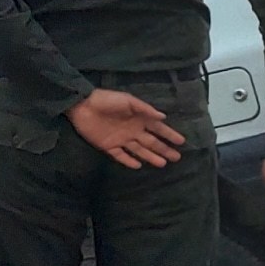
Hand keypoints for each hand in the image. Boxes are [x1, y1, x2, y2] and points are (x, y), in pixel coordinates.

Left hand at [65, 89, 185, 167]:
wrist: (82, 105)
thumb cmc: (107, 100)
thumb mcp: (128, 100)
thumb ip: (144, 109)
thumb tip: (163, 117)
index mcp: (139, 119)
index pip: (158, 129)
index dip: (169, 135)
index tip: (182, 142)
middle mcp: (133, 131)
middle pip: (151, 142)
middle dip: (164, 149)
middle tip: (177, 157)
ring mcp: (121, 139)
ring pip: (139, 150)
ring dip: (150, 157)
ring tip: (162, 163)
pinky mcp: (108, 146)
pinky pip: (120, 156)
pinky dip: (128, 161)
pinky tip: (138, 165)